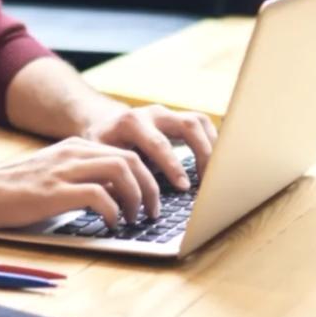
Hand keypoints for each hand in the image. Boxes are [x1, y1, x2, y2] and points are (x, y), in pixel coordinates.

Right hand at [0, 137, 158, 229]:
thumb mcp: (56, 174)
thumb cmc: (18, 191)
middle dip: (150, 186)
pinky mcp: (55, 192)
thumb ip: (83, 178)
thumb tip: (116, 196)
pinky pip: (98, 195)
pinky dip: (112, 210)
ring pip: (121, 171)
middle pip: (131, 159)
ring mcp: (65, 170)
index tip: (153, 197)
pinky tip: (111, 224)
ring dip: (137, 197)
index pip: (126, 152)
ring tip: (135, 218)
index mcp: (76, 147)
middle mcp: (74, 153)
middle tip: (153, 211)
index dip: (147, 176)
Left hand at [81, 103, 217, 193]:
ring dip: (211, 147)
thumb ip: (112, 177)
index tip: (184, 187)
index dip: (173, 166)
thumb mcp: (100, 160)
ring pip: (198, 122)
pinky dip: (212, 141)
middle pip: (187, 126)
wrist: (103, 123)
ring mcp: (168, 113)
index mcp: (131, 123)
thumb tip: (124, 203)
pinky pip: (202, 123)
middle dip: (201, 153)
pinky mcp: (178, 117)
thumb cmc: (102, 147)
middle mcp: (152, 113)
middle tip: (208, 181)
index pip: (158, 144)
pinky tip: (214, 162)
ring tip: (216, 174)